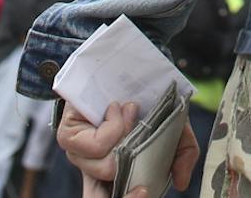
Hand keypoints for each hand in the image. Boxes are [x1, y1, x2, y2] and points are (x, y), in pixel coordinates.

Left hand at [57, 100, 200, 197]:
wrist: (124, 65)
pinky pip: (94, 145)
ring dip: (123, 134)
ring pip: (104, 165)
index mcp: (117, 170)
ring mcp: (79, 153)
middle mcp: (94, 167)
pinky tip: (116, 109)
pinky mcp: (68, 136)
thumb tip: (181, 182)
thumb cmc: (148, 101)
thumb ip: (182, 154)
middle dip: (133, 153)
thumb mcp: (174, 128)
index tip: (144, 190)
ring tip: (131, 111)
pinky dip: (112, 126)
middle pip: (110, 184)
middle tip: (141, 122)